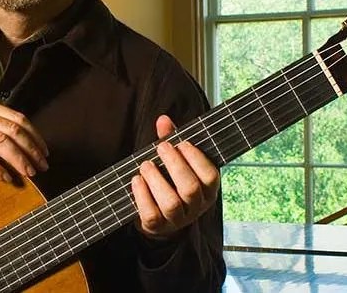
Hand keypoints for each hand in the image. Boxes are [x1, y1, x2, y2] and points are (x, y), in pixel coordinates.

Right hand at [0, 98, 48, 182]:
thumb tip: (22, 145)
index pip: (18, 118)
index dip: (35, 136)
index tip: (45, 152)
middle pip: (12, 130)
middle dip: (31, 149)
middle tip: (42, 166)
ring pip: (0, 142)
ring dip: (18, 159)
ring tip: (29, 173)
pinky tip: (6, 178)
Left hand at [131, 114, 218, 239]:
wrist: (158, 218)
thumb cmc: (170, 181)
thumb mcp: (174, 161)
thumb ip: (170, 140)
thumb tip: (163, 119)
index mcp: (207, 190)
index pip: (210, 176)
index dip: (196, 159)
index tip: (182, 143)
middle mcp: (196, 207)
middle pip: (190, 189)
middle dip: (175, 165)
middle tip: (161, 146)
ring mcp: (177, 220)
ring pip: (171, 203)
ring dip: (156, 180)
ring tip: (146, 164)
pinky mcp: (157, 227)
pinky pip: (151, 215)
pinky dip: (142, 196)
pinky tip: (136, 180)